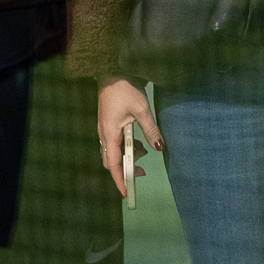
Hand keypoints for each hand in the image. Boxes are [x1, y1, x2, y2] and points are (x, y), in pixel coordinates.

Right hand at [96, 78, 163, 198]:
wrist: (111, 70)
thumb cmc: (124, 89)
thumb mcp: (141, 109)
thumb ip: (150, 130)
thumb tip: (159, 148)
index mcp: (110, 134)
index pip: (113, 164)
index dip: (120, 180)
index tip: (127, 193)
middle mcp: (104, 135)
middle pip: (111, 161)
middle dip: (125, 170)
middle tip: (141, 171)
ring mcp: (104, 129)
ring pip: (113, 152)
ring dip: (128, 156)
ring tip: (143, 150)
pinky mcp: (107, 123)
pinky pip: (115, 142)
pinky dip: (126, 146)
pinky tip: (137, 139)